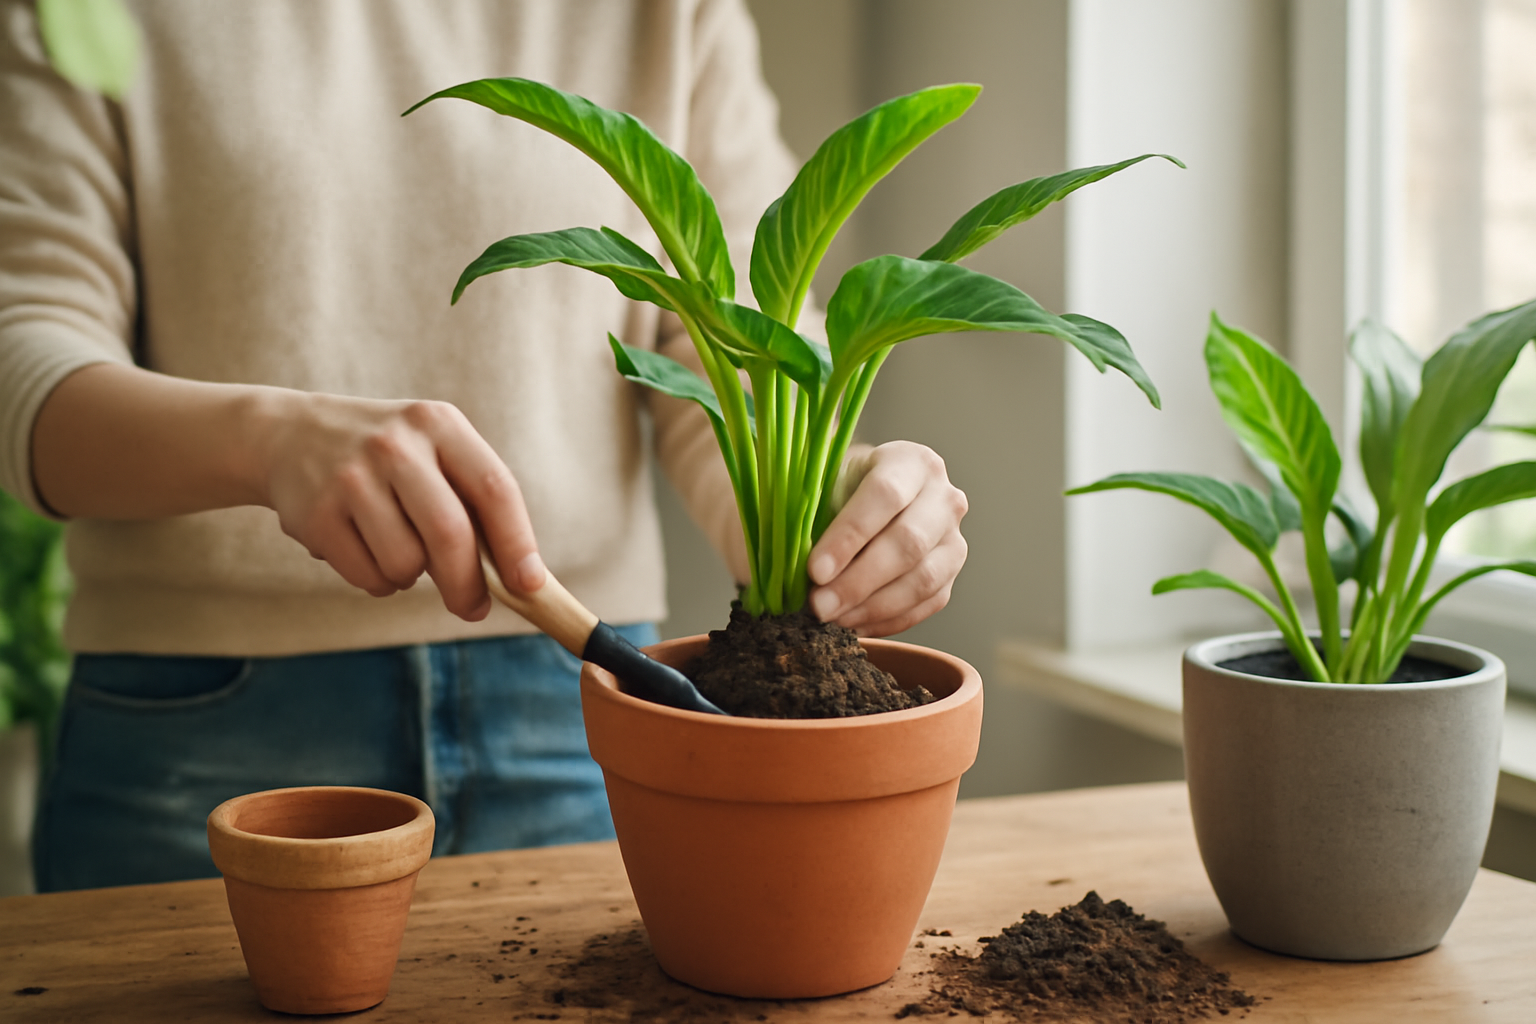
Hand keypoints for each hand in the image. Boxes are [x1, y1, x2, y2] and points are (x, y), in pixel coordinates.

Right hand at [260, 393, 544, 619]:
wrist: (288, 435)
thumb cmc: (386, 458)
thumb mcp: (431, 451)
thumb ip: (473, 502)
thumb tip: (519, 578)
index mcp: (439, 425)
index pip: (494, 487)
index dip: (517, 542)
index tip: (529, 584)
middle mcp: (396, 445)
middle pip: (450, 533)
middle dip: (468, 584)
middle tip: (473, 608)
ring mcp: (351, 477)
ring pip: (406, 563)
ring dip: (412, 578)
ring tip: (400, 553)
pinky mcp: (316, 514)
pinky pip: (368, 576)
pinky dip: (379, 582)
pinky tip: (366, 551)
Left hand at [805, 441, 967, 636]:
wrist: (857, 502)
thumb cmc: (833, 491)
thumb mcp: (817, 482)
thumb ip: (806, 509)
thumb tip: (791, 558)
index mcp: (910, 461)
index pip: (885, 495)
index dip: (849, 535)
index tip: (814, 570)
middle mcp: (944, 497)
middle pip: (909, 543)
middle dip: (858, 581)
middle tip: (818, 606)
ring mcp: (953, 539)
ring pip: (922, 580)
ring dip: (872, 607)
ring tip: (831, 619)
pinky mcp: (950, 575)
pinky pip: (926, 605)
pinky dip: (886, 620)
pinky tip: (851, 625)